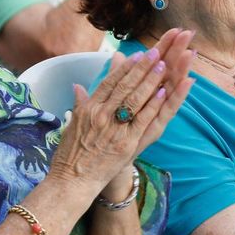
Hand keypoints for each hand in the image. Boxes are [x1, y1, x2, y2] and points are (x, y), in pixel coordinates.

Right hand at [51, 31, 193, 192]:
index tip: (137, 55)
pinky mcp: (127, 144)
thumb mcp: (72, 124)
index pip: (109, 82)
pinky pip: (143, 120)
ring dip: (151, 80)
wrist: (71, 182)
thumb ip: (79, 103)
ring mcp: (114, 129)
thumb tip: (78, 85)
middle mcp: (101, 115)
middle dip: (141, 67)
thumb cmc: (70, 155)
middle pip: (124, 86)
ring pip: (135, 99)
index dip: (125, 67)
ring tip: (163, 64)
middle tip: (155, 52)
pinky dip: (154, 105)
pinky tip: (164, 92)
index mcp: (88, 108)